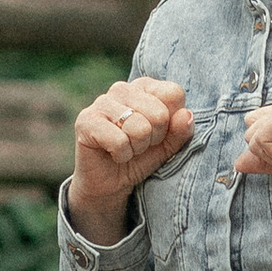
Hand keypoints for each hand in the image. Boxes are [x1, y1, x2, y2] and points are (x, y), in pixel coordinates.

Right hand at [66, 79, 192, 241]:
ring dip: (136, 148)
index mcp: (144, 86)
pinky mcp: (86, 120)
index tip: (157, 133)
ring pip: (139, 128)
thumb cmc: (140, 158)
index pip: (174, 93)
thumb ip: (181, 130)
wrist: (110, 184)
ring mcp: (101, 102)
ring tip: (127, 149)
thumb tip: (186, 115)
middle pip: (159, 114)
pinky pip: (119, 141)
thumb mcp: (167, 146)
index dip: (171, 122)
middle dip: (153, 139)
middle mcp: (122, 88)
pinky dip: (122, 155)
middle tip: (139, 144)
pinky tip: (113, 154)